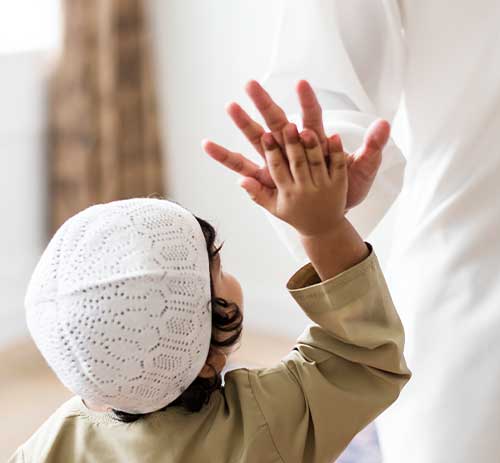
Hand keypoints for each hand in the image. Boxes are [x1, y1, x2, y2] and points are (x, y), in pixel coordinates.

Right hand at [202, 80, 389, 209]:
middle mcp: (292, 150)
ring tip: (228, 107)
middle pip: (277, 123)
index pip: (311, 118)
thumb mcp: (362, 173)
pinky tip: (207, 147)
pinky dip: (226, 158)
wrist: (329, 216)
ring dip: (242, 125)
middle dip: (264, 103)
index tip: (301, 84)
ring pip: (255, 142)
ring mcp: (276, 164)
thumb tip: (386, 124)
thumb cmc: (346, 192)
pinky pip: (243, 169)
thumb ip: (372, 150)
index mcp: (315, 145)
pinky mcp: (266, 180)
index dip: (307, 103)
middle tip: (250, 83)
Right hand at [237, 122, 347, 237]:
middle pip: (297, 163)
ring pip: (317, 163)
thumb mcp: (275, 208)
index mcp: (287, 192)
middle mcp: (304, 189)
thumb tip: (240, 180)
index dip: (272, 153)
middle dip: (292, 145)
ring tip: (306, 130)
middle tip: (287, 126)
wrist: (323, 230)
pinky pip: (338, 166)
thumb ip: (258, 193)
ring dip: (312, 146)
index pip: (277, 169)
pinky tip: (334, 136)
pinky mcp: (339, 185)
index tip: (266, 136)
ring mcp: (323, 186)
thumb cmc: (296, 215)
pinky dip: (336, 151)